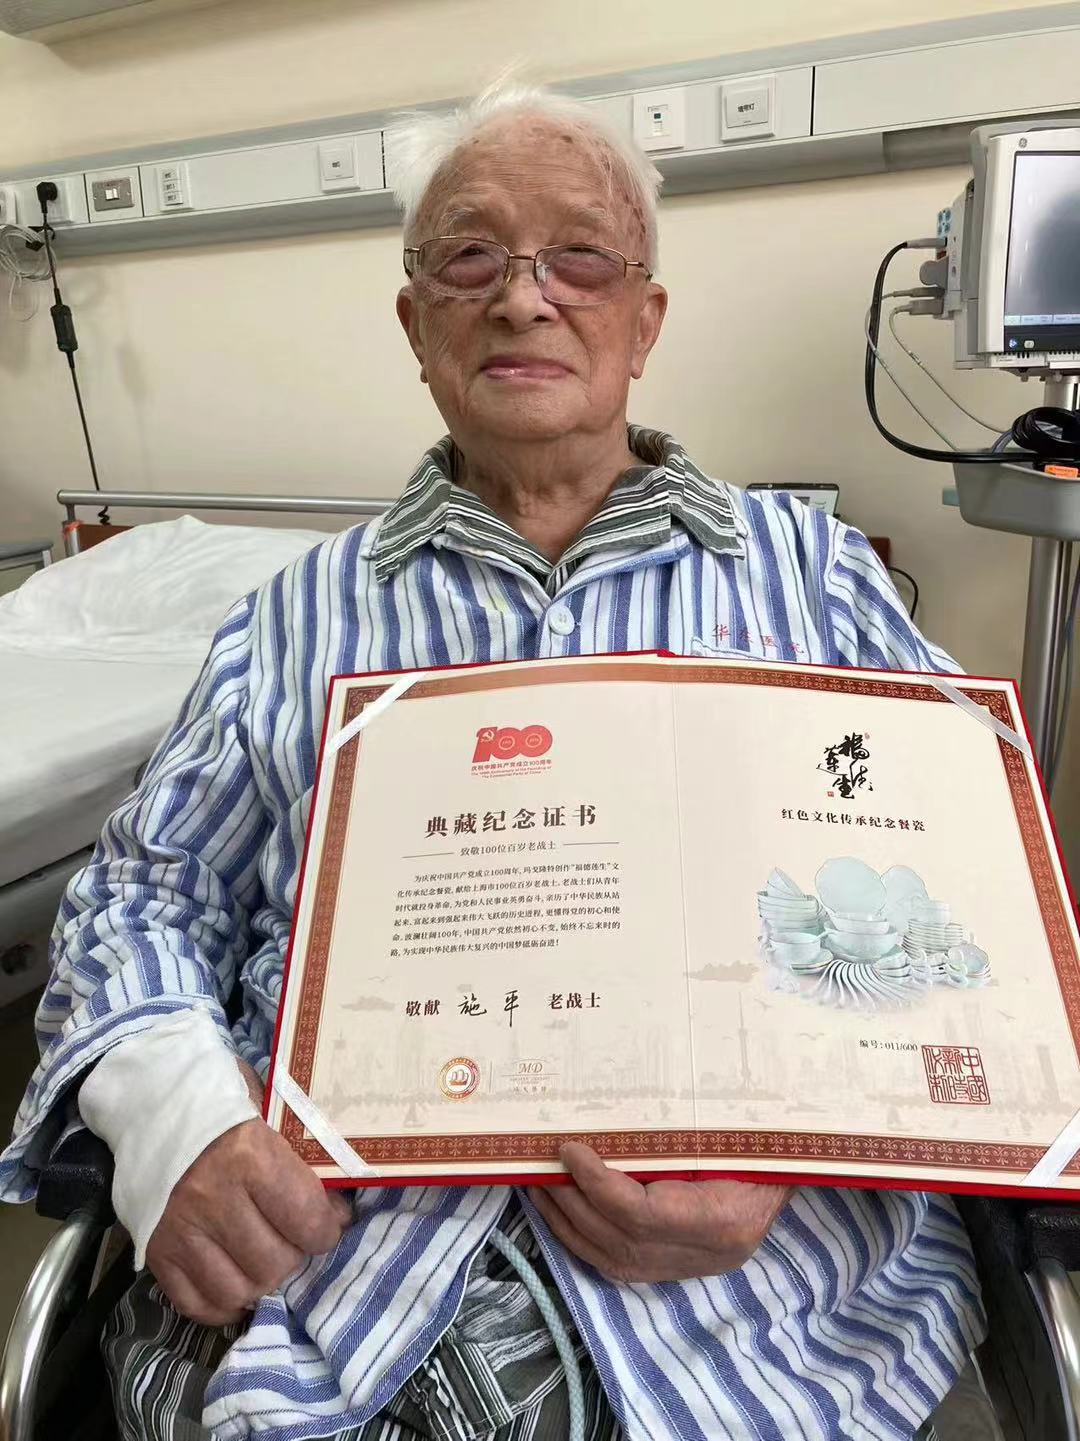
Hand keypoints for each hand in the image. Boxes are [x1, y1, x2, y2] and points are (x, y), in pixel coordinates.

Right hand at [145, 1061, 351, 1325]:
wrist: (147, 1097)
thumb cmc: (218, 1098)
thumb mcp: (268, 1108)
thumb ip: (299, 1154)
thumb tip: (334, 1202)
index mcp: (249, 1156)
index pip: (307, 1220)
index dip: (328, 1230)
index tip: (330, 1223)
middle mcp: (213, 1198)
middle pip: (275, 1263)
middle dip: (295, 1256)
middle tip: (295, 1240)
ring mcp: (180, 1229)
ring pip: (237, 1290)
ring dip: (260, 1282)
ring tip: (265, 1260)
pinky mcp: (154, 1250)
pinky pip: (194, 1302)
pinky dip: (221, 1304)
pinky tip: (235, 1283)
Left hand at [528, 1142, 789, 1283]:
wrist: (791, 1171)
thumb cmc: (756, 1143)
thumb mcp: (727, 1133)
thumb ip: (677, 1136)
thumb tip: (610, 1116)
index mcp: (724, 1218)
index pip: (642, 1214)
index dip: (597, 1183)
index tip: (569, 1150)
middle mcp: (706, 1254)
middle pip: (619, 1240)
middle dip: (572, 1202)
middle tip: (542, 1164)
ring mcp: (691, 1269)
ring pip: (612, 1260)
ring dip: (567, 1223)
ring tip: (539, 1186)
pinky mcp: (677, 1272)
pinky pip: (617, 1266)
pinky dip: (582, 1240)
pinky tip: (560, 1212)